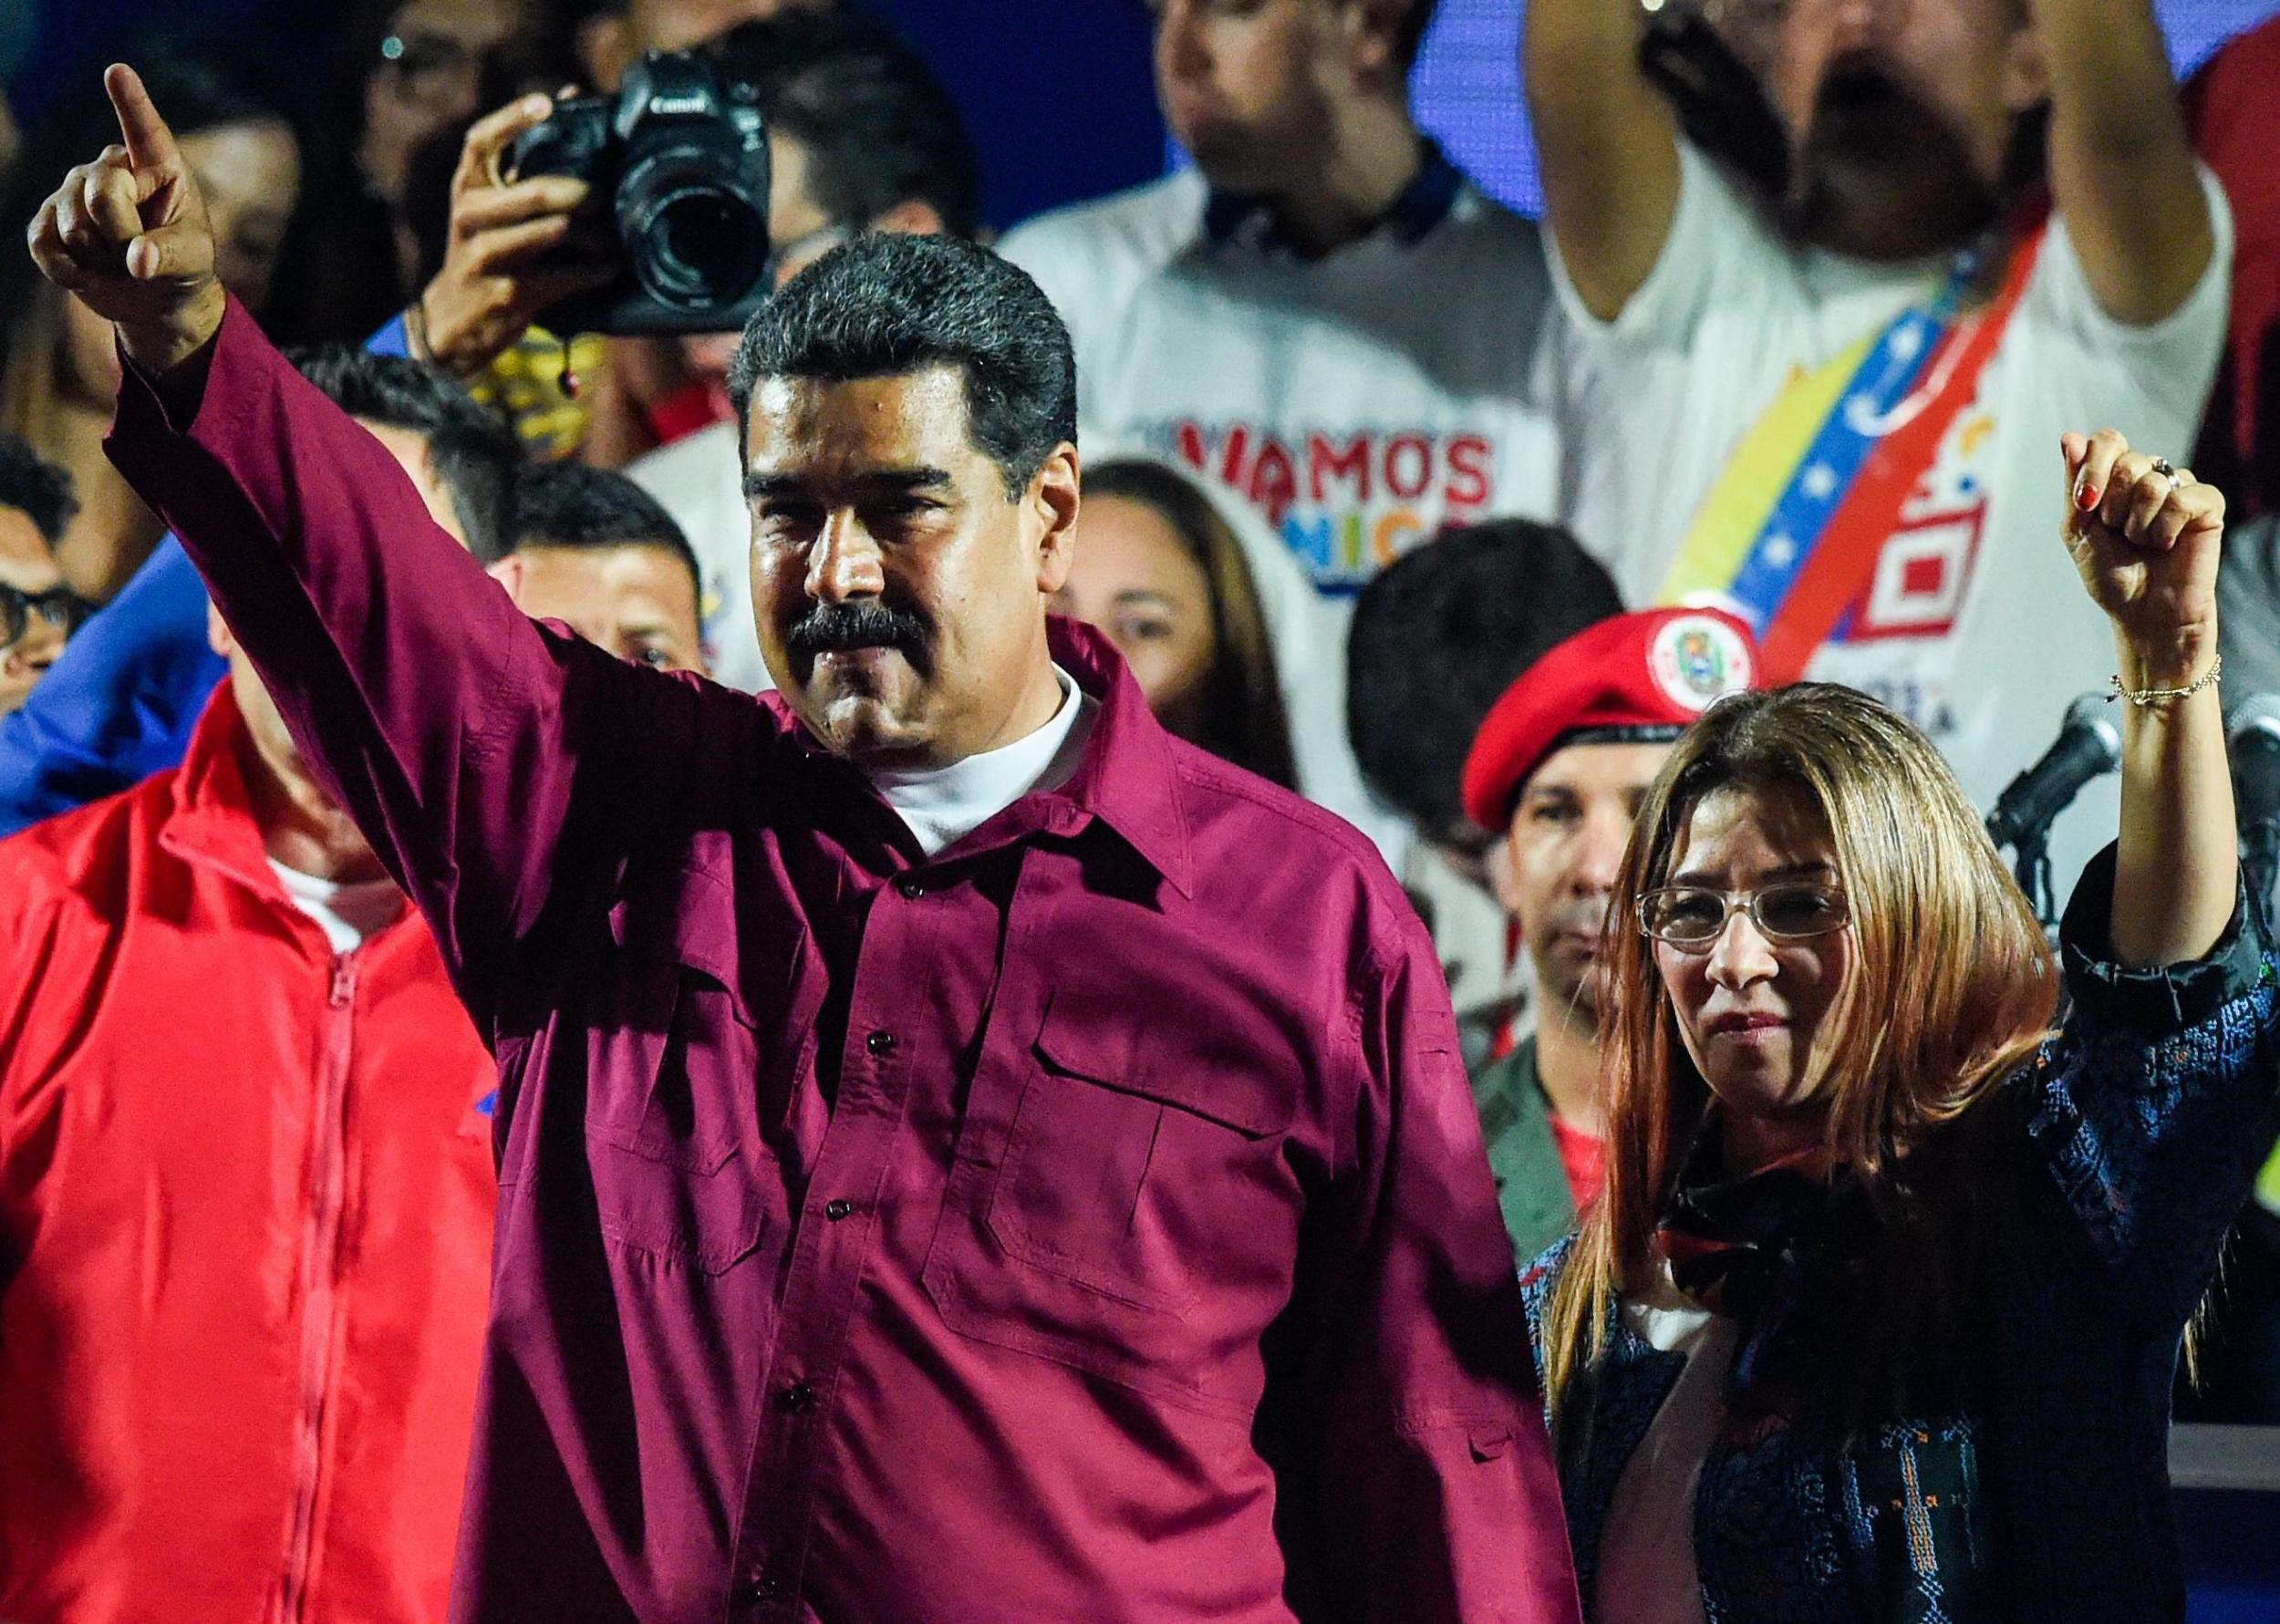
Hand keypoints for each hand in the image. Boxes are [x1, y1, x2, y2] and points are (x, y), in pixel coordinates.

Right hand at [25, 65, 225, 376]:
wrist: (153, 299)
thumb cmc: (182, 266)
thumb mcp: (191, 261)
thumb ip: (168, 254)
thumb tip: (138, 260)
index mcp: (158, 165)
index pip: (144, 130)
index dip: (130, 102)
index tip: (118, 71)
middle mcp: (110, 167)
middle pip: (103, 195)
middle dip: (123, 236)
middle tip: (142, 254)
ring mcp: (73, 190)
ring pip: (75, 226)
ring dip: (102, 260)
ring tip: (120, 262)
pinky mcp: (48, 220)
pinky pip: (44, 244)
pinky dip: (67, 270)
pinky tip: (87, 275)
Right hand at [413, 93, 615, 378]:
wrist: (454, 318)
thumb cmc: (485, 250)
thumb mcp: (488, 207)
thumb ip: (520, 162)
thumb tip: (568, 98)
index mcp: (467, 187)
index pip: (481, 141)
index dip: (513, 119)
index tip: (547, 105)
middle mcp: (470, 216)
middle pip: (536, 192)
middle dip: (582, 193)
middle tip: (606, 196)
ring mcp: (488, 256)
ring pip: (554, 232)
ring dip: (596, 234)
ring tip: (616, 234)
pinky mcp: (510, 293)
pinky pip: (566, 276)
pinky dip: (595, 270)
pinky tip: (611, 265)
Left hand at [2060, 428, 2223, 686]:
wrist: (2142, 612)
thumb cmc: (2109, 573)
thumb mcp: (2077, 529)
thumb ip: (2074, 483)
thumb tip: (2069, 437)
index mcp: (2115, 476)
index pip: (2107, 440)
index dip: (2093, 468)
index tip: (2087, 505)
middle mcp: (2149, 475)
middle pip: (2128, 461)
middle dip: (2112, 507)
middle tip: (2119, 533)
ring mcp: (2179, 488)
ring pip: (2152, 483)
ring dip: (2137, 524)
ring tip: (2143, 543)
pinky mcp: (2207, 505)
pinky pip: (2183, 498)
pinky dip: (2165, 528)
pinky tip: (2166, 545)